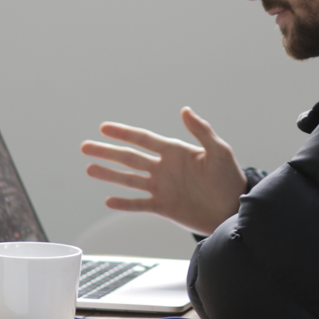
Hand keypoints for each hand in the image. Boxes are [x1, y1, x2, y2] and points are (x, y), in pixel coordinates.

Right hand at [82, 107, 246, 235]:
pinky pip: (139, 205)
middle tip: (85, 146)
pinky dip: (124, 203)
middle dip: (107, 152)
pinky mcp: (163, 207)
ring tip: (89, 168)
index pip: (143, 139)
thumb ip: (201, 131)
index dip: (123, 133)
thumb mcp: (219, 152)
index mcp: (175, 152)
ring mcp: (162, 188)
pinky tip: (108, 200)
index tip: (104, 128)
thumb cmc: (230, 178)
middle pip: (129, 158)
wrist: (233, 209)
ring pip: (129, 179)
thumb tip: (185, 109)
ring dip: (109, 174)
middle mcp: (164, 168)